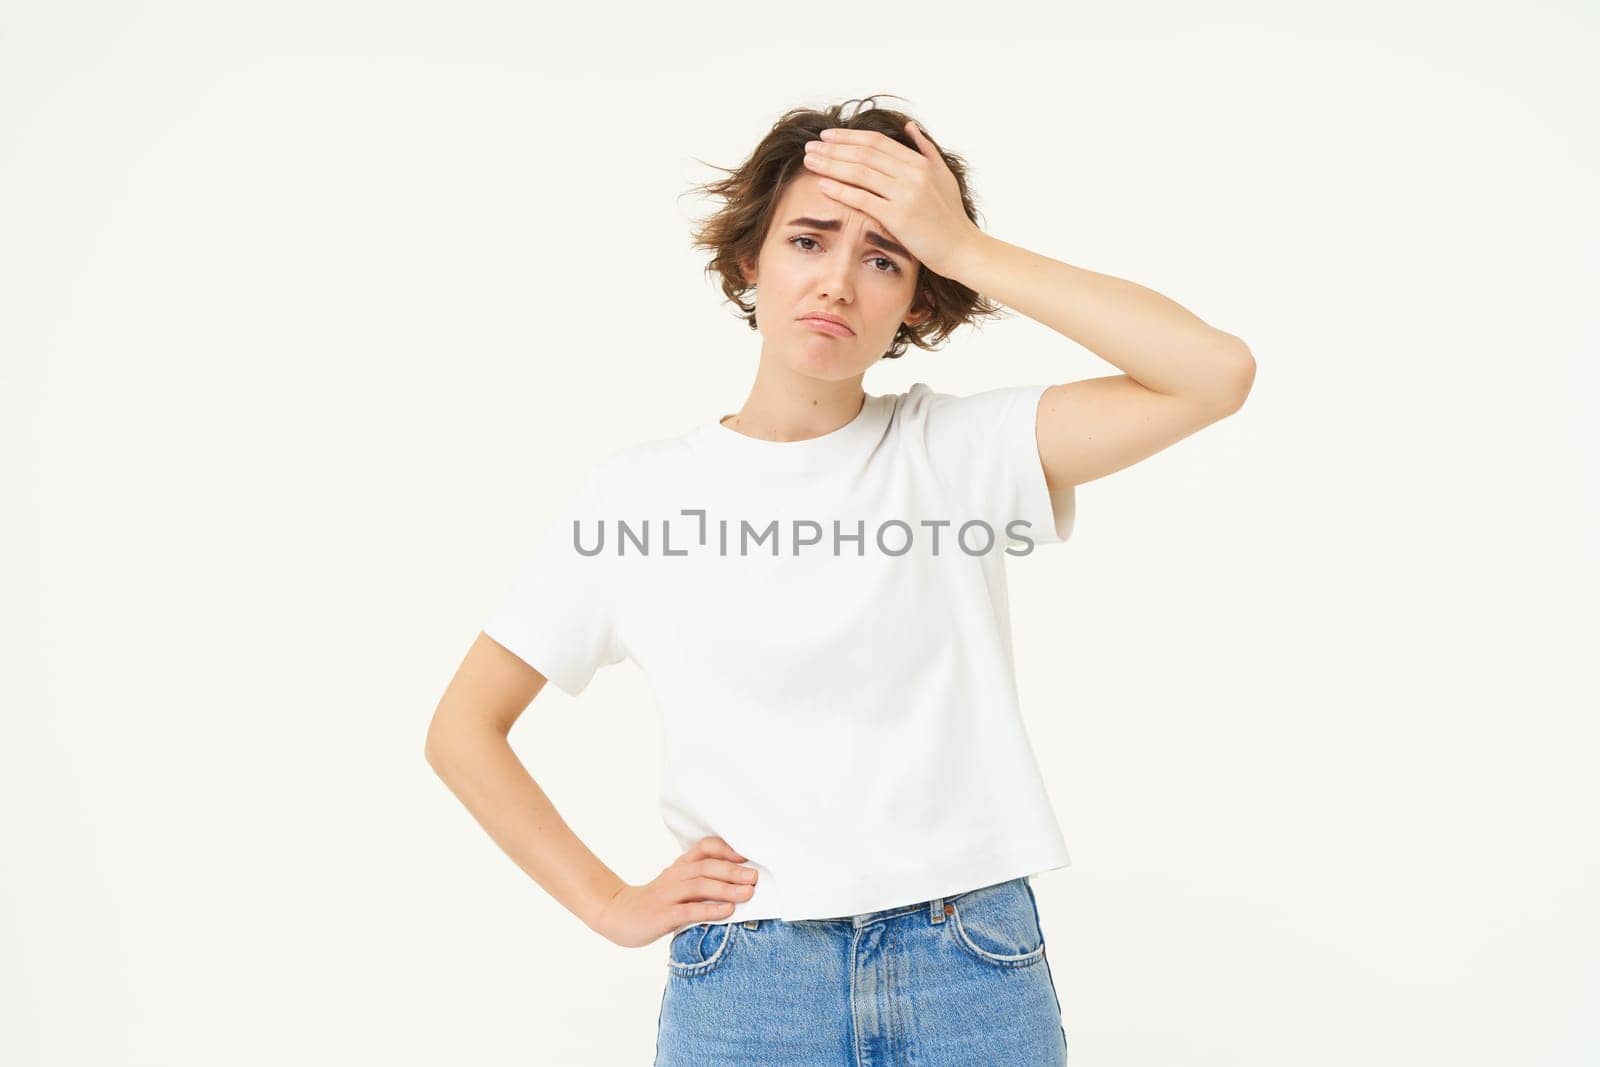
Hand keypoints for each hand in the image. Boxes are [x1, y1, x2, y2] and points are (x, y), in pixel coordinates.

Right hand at [590, 835, 759, 947]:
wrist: (617, 914)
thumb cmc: (656, 901)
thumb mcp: (677, 883)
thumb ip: (702, 879)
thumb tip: (741, 881)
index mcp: (681, 866)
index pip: (705, 848)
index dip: (727, 849)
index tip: (749, 855)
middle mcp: (675, 876)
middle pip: (707, 867)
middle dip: (734, 871)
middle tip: (756, 877)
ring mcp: (668, 895)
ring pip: (700, 886)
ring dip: (727, 888)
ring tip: (748, 893)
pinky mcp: (663, 915)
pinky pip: (690, 910)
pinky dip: (710, 910)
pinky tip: (727, 911)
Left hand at [800, 120, 981, 278]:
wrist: (963, 249)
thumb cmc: (951, 217)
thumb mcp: (943, 176)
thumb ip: (925, 149)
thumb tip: (909, 126)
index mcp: (920, 162)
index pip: (877, 142)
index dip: (849, 137)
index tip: (827, 136)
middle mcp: (913, 173)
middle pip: (864, 153)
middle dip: (833, 148)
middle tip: (809, 147)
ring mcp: (906, 194)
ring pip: (860, 172)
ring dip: (831, 164)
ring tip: (809, 162)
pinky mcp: (899, 217)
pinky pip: (863, 198)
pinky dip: (841, 190)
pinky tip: (822, 185)